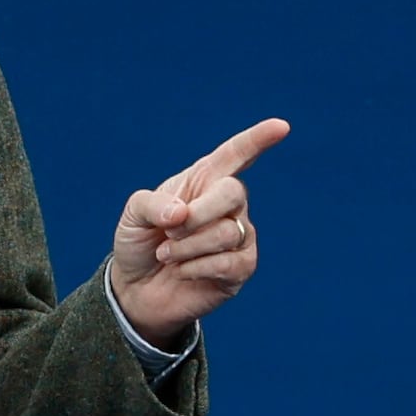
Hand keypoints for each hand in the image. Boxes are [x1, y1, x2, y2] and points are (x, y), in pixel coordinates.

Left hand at [109, 118, 288, 340]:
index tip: (282, 126)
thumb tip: (181, 213)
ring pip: (226, 232)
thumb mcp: (133, 215)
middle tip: (169, 231)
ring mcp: (239, 236)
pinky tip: (183, 272)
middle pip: (233, 193)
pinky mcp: (241, 268)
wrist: (137, 289)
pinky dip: (196, 268)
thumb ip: (152, 204)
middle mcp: (228, 205)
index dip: (258, 140)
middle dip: (199, 213)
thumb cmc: (139, 243)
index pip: (236, 154)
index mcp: (204, 181)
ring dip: (187, 247)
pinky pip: (229, 262)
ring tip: (166, 254)